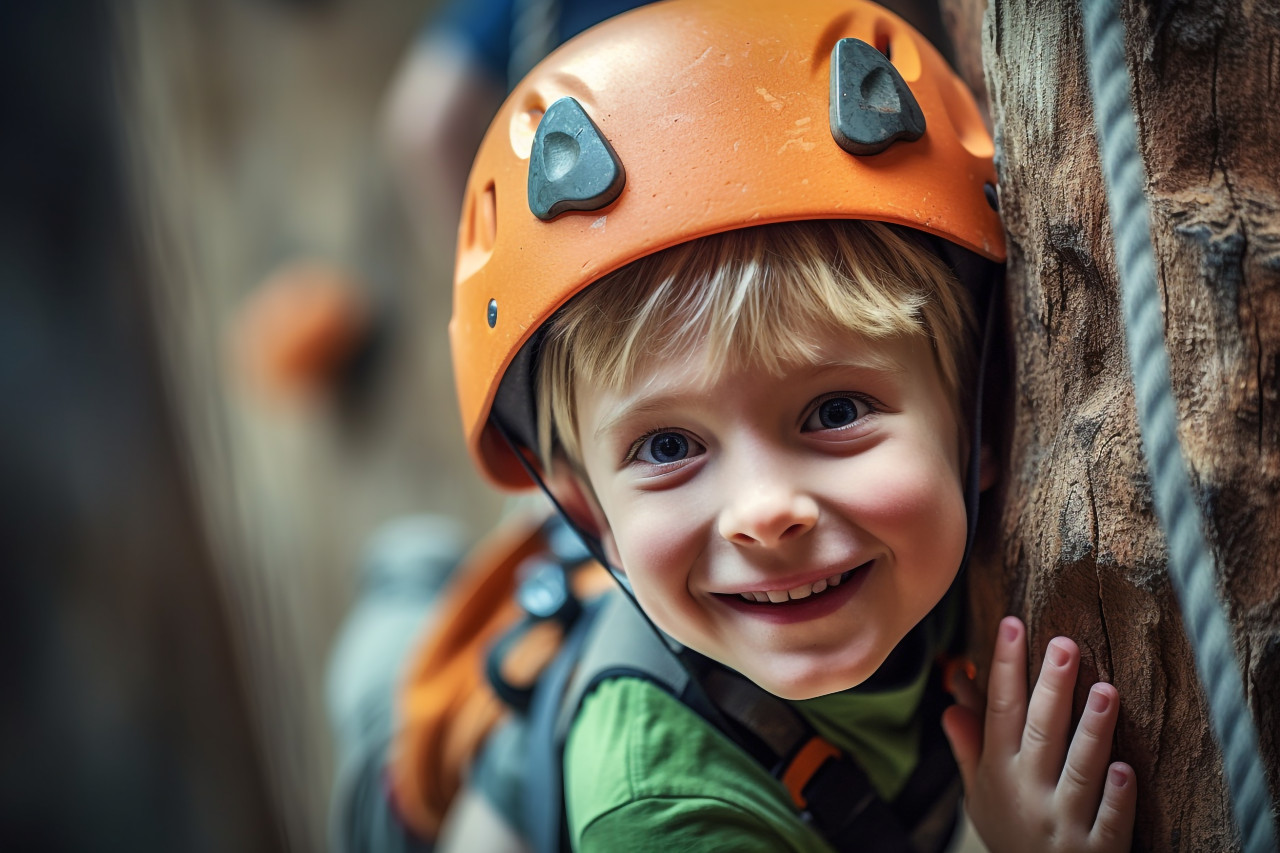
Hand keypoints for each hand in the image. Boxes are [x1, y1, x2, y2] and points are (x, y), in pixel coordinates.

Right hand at [941, 616, 1136, 852]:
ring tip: (1107, 690)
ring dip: (1092, 732)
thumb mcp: (980, 795)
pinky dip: (1116, 799)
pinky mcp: (1097, 850)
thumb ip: (969, 749)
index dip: (1004, 667)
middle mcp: (1028, 791)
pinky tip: (1126, 771)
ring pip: (1079, 770)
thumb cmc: (1011, 835)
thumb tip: (950, 703)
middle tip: (1064, 643)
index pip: (1000, 710)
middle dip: (1051, 687)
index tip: (1012, 625)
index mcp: (1000, 771)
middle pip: (1041, 731)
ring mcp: (1063, 821)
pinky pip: (1109, 821)